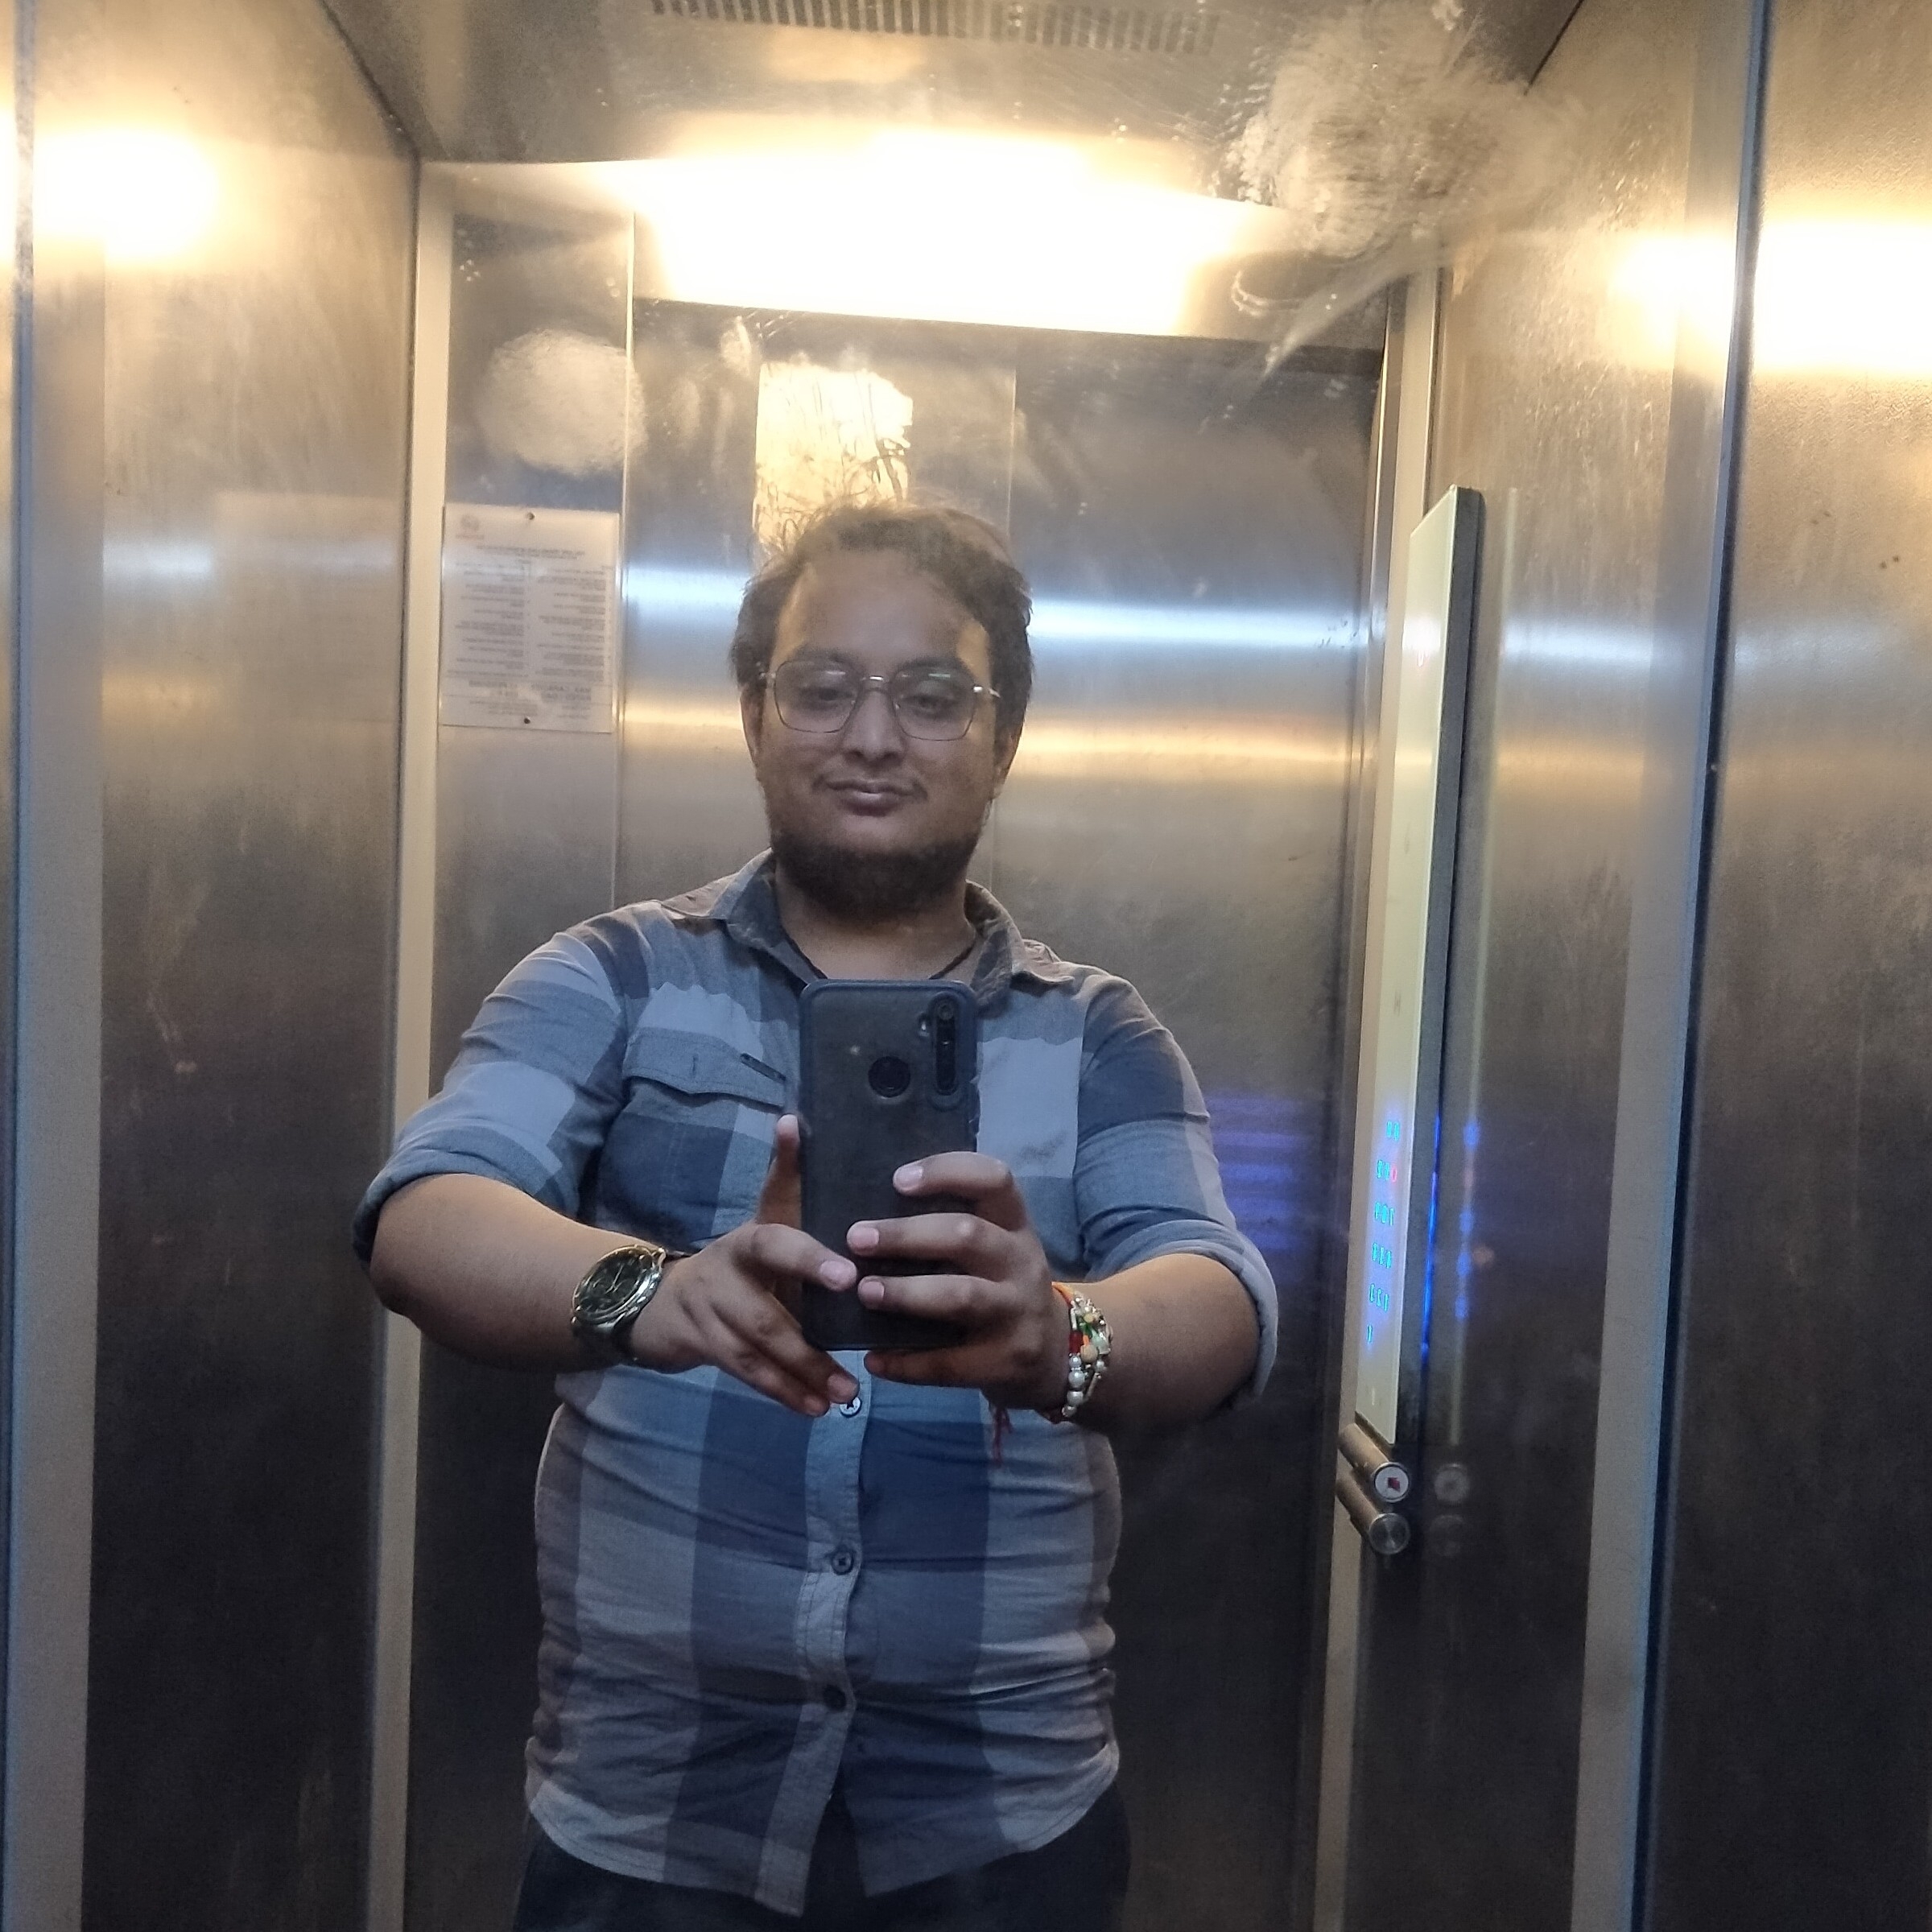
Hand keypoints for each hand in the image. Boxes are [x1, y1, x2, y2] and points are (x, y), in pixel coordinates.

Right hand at [627, 1116, 859, 1417]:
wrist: (658, 1296)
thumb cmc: (741, 1256)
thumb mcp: (763, 1214)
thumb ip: (786, 1177)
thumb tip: (794, 1121)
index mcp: (749, 1240)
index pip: (775, 1243)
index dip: (808, 1258)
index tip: (848, 1276)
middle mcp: (725, 1277)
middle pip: (763, 1313)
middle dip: (807, 1342)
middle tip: (852, 1364)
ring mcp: (710, 1316)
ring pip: (755, 1351)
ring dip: (801, 1375)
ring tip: (844, 1395)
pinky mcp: (705, 1349)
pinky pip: (745, 1373)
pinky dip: (781, 1392)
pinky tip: (815, 1409)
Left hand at [845, 1154, 1069, 1410]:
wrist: (1057, 1353)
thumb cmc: (1004, 1286)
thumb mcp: (997, 1248)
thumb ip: (952, 1228)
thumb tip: (869, 1216)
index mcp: (1015, 1225)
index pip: (994, 1180)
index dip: (947, 1172)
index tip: (898, 1179)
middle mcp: (1021, 1262)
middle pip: (968, 1235)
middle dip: (907, 1235)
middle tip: (857, 1239)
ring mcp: (1017, 1313)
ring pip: (961, 1295)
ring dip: (907, 1292)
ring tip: (864, 1292)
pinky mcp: (1006, 1361)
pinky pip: (950, 1363)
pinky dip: (907, 1363)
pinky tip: (874, 1359)